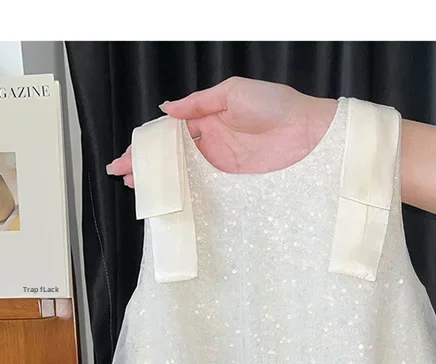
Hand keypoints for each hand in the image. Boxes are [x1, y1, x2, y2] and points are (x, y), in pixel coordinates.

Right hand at [106, 76, 337, 184]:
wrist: (310, 134)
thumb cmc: (277, 105)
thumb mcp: (234, 92)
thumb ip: (199, 102)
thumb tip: (167, 109)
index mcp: (209, 119)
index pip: (171, 133)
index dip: (149, 144)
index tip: (129, 155)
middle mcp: (213, 144)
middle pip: (173, 157)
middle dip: (148, 166)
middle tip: (125, 175)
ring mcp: (222, 166)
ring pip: (185, 176)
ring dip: (162, 182)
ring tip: (139, 189)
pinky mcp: (235, 185)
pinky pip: (206, 191)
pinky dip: (187, 196)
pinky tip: (171, 200)